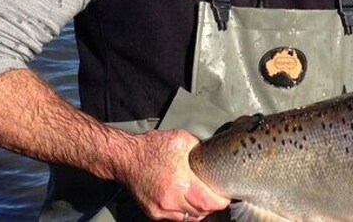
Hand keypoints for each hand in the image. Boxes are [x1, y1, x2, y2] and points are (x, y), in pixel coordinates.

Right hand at [114, 129, 230, 220]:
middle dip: (212, 207)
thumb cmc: (152, 147)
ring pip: (188, 219)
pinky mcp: (153, 212)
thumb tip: (212, 154)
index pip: (207, 202)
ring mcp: (160, 209)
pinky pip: (175, 218)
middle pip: (200, 213)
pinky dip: (184, 213)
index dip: (220, 202)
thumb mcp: (182, 140)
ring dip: (199, 212)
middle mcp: (170, 200)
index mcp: (180, 183)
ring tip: (204, 201)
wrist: (126, 158)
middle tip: (218, 197)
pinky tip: (187, 203)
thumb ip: (200, 148)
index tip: (227, 197)